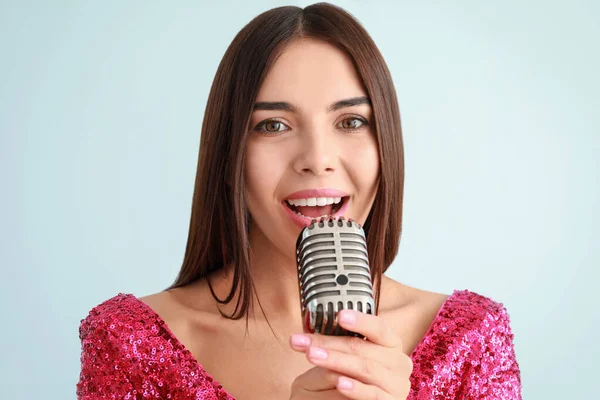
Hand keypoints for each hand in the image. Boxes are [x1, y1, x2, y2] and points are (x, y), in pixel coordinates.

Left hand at [289, 309, 411, 398]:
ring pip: (365, 368)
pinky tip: (340, 383)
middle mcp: (399, 362)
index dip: (361, 321)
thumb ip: (336, 345)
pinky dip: (356, 388)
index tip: (340, 316)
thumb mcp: (348, 357)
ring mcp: (397, 384)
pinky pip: (372, 394)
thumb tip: (302, 338)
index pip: (379, 328)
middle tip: (308, 344)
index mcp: (391, 344)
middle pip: (363, 348)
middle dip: (331, 344)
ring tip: (313, 356)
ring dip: (336, 361)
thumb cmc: (355, 376)